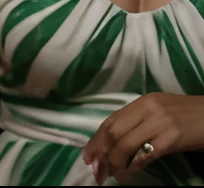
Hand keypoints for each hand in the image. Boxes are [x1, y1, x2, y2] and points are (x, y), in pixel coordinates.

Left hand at [83, 93, 203, 183]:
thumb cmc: (191, 118)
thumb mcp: (162, 113)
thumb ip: (141, 123)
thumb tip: (117, 146)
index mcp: (142, 101)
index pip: (111, 121)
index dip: (96, 140)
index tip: (87, 157)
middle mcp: (147, 108)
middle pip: (113, 132)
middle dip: (101, 154)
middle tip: (96, 172)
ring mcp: (159, 122)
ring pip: (125, 144)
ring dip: (115, 163)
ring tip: (112, 176)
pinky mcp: (171, 137)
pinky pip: (145, 153)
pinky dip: (133, 165)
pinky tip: (129, 174)